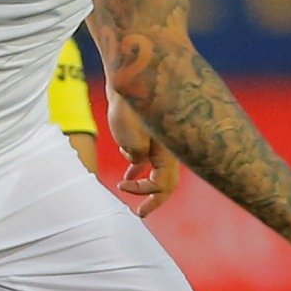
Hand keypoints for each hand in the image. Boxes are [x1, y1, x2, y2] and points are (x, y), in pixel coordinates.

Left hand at [108, 96, 183, 218]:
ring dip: (143, 180)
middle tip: (141, 214)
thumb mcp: (131, 141)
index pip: (163, 186)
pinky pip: (150, 153)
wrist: (132, 75)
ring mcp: (161, 138)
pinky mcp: (151, 129)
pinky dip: (139, 163)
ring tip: (127, 188)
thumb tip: (136, 161)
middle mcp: (169, 147)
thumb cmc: (131, 108)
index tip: (121, 188)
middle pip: (166, 182)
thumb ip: (135, 157)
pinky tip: (129, 169)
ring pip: (157, 167)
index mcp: (169, 153)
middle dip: (153, 198)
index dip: (143, 193)